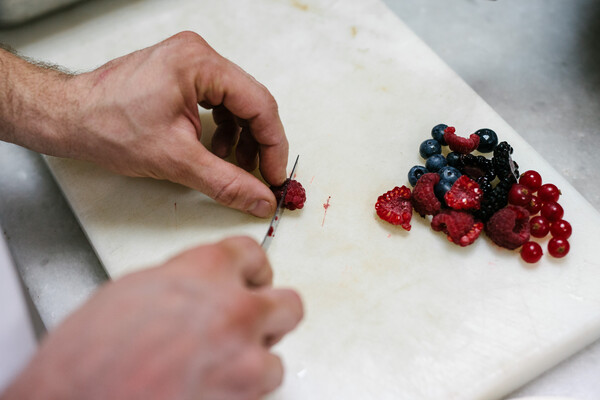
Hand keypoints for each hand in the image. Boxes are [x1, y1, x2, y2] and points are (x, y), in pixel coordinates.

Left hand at [0, 32, 288, 216]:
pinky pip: (218, 103)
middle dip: (258, 144)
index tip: (276, 176)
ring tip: (233, 166)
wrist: (69, 118)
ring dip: (241, 139)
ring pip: (237, 104)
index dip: (273, 146)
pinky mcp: (182, 76)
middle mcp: (198, 56)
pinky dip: (223, 130)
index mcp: (200, 64)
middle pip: (251, 103)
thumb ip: (226, 181)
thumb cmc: (107, 126)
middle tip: (262, 176)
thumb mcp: (175, 160)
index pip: (259, 104)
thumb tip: (259, 199)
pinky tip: (216, 150)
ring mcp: (190, 64)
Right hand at [2, 237, 302, 399]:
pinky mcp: (245, 397)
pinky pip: (260, 392)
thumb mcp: (134, 289)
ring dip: (253, 361)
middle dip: (270, 313)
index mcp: (205, 270)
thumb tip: (194, 290)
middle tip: (251, 322)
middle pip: (287, 304)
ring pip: (275, 356)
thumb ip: (181, 282)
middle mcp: (234, 309)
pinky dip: (242, 393)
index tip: (251, 278)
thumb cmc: (87, 354)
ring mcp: (244, 357)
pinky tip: (211, 390)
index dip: (251, 269)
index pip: (252, 253)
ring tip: (220, 368)